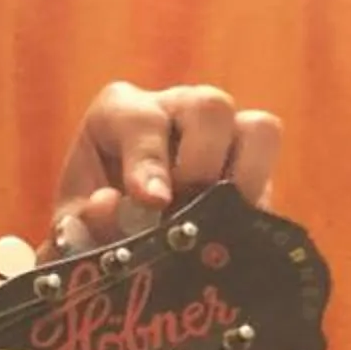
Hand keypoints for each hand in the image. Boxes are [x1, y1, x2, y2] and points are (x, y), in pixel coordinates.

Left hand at [47, 81, 282, 252]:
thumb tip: (107, 205)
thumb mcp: (74, 229)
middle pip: (211, 107)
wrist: (118, 242)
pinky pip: (275, 175)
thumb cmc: (89, 224)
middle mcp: (177, 109)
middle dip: (201, 163)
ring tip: (220, 222)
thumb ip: (80, 224)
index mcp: (121, 113)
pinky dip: (260, 205)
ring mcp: (223, 132)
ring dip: (246, 177)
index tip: (151, 201)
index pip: (142, 119)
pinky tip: (236, 237)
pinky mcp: (253, 166)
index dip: (148, 160)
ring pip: (259, 128)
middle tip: (185, 211)